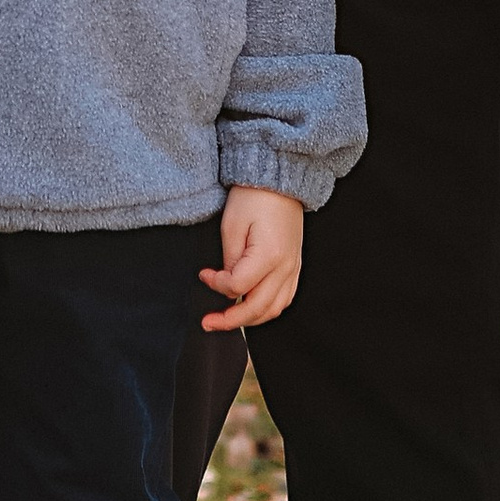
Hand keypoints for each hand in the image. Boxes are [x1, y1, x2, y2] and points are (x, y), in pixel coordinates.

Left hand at [201, 184, 303, 331]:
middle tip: (208, 322)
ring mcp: (293, 267)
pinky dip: (267, 309)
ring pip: (273, 309)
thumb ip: (230, 260)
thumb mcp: (232, 225)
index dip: (216, 285)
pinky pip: (285, 298)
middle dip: (229, 320)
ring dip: (250, 319)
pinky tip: (251, 308)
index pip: (238, 287)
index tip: (204, 275)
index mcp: (269, 255)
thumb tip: (228, 285)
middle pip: (257, 308)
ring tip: (228, 319)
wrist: (280, 178)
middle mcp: (286, 266)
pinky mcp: (295, 265)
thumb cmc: (254, 197)